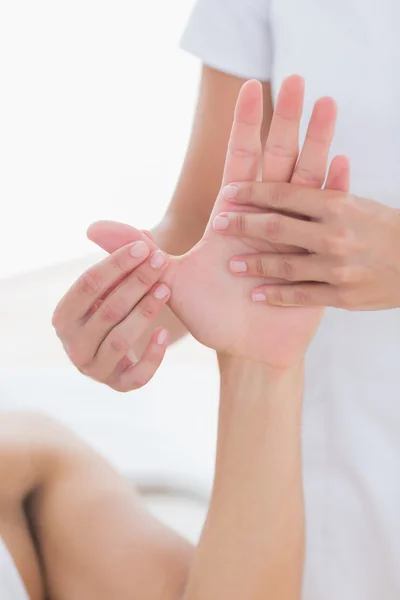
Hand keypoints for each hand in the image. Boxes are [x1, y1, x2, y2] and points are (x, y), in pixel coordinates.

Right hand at [52, 240, 170, 391]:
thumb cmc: (112, 309)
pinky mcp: (118, 385)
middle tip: (162, 262)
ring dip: (145, 312)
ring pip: (121, 340)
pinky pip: (136, 376)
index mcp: (63, 317)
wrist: (120, 351)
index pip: (87, 285)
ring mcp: (94, 369)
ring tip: (165, 289)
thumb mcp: (110, 287)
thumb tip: (106, 228)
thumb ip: (115, 261)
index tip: (143, 246)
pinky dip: (152, 356)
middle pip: (107, 310)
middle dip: (136, 282)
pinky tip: (166, 333)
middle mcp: (73, 346)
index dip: (116, 264)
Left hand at [89, 76, 349, 369]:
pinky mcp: (314, 257)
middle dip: (288, 120)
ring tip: (327, 105)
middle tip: (299, 80)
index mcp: (233, 214)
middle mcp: (265, 217)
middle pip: (278, 159)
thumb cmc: (210, 314)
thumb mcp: (169, 277)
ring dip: (317, 143)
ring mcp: (293, 233)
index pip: (241, 159)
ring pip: (307, 180)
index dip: (245, 124)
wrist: (244, 348)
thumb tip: (90, 227)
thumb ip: (137, 247)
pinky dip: (335, 190)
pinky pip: (324, 219)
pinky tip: (341, 161)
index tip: (250, 85)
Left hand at [220, 183, 399, 309]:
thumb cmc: (386, 230)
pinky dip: (277, 295)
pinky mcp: (342, 295)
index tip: (229, 194)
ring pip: (285, 265)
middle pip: (276, 228)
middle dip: (242, 225)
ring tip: (231, 264)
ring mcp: (338, 267)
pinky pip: (301, 296)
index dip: (252, 193)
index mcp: (337, 205)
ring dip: (254, 265)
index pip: (284, 194)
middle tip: (218, 224)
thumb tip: (285, 184)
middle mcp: (334, 235)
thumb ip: (323, 198)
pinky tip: (257, 294)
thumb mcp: (357, 205)